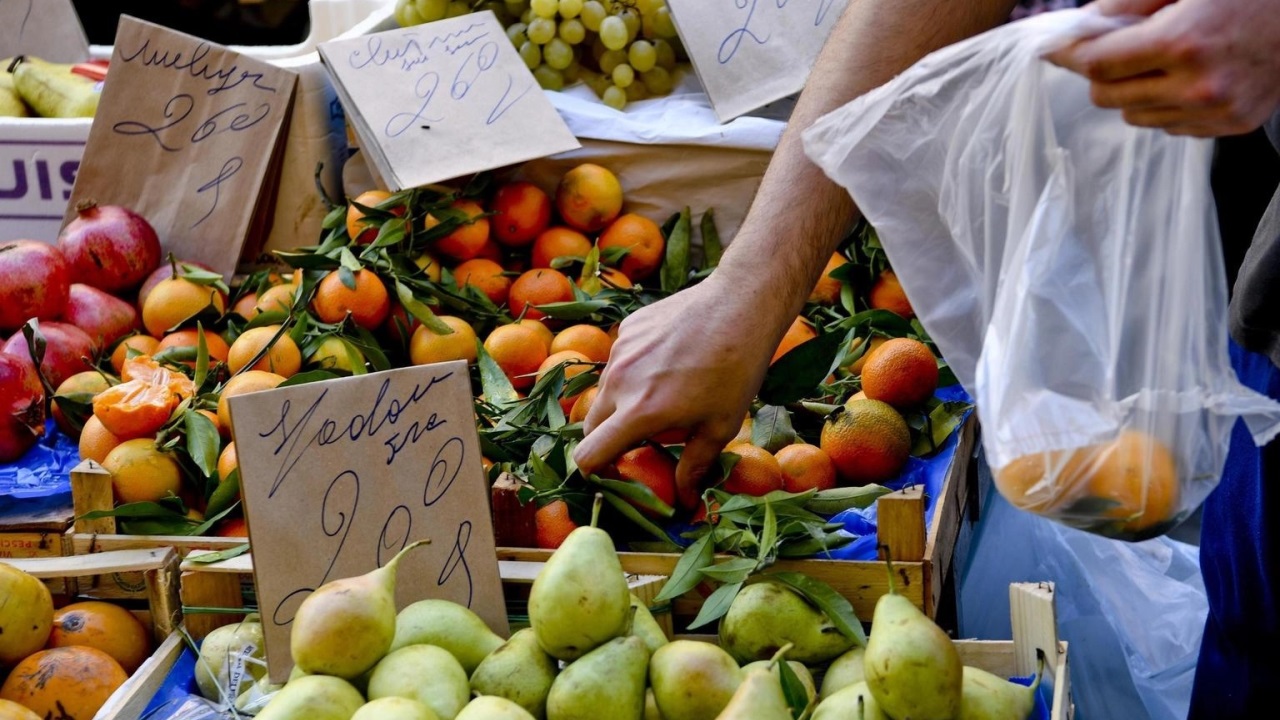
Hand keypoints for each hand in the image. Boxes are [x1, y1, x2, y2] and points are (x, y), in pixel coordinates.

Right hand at [572, 276, 778, 507]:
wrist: (740, 304)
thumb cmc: (736, 371)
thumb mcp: (720, 426)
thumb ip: (693, 467)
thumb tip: (684, 503)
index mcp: (639, 413)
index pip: (588, 455)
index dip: (595, 472)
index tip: (613, 475)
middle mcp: (619, 382)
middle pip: (589, 425)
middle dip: (606, 440)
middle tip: (638, 444)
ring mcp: (619, 351)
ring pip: (604, 392)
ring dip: (619, 406)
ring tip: (658, 400)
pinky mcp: (627, 329)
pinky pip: (618, 362)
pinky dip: (632, 373)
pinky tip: (666, 364)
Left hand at [1051, 0, 1279, 135]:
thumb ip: (1127, 4)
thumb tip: (1080, 27)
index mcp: (1183, 41)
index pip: (1098, 65)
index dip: (1071, 55)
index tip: (1056, 49)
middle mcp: (1198, 84)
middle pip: (1107, 97)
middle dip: (1103, 73)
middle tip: (1117, 50)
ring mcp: (1216, 111)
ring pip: (1134, 116)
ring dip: (1135, 92)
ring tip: (1164, 61)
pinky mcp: (1230, 126)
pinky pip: (1169, 126)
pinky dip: (1166, 105)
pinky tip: (1191, 78)